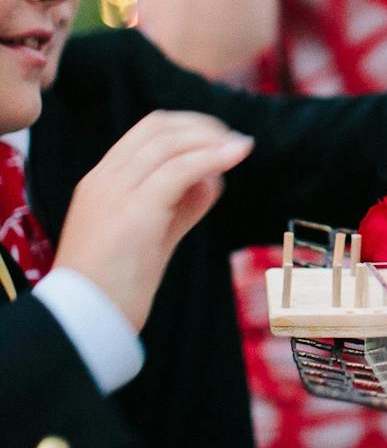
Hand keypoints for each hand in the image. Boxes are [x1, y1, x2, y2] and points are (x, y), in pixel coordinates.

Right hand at [54, 112, 253, 331]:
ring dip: (212, 140)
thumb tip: (214, 178)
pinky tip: (237, 156)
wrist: (83, 321)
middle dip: (202, 127)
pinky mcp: (133, 211)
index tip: (220, 138)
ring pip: (169, 143)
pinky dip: (212, 157)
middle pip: (158, 127)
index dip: (188, 127)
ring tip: (241, 148)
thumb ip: (180, 205)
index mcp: (101, 182)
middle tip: (235, 141)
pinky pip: (179, 169)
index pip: (146, 131)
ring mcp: (114, 192)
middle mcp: (104, 179)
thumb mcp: (154, 235)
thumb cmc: (118, 284)